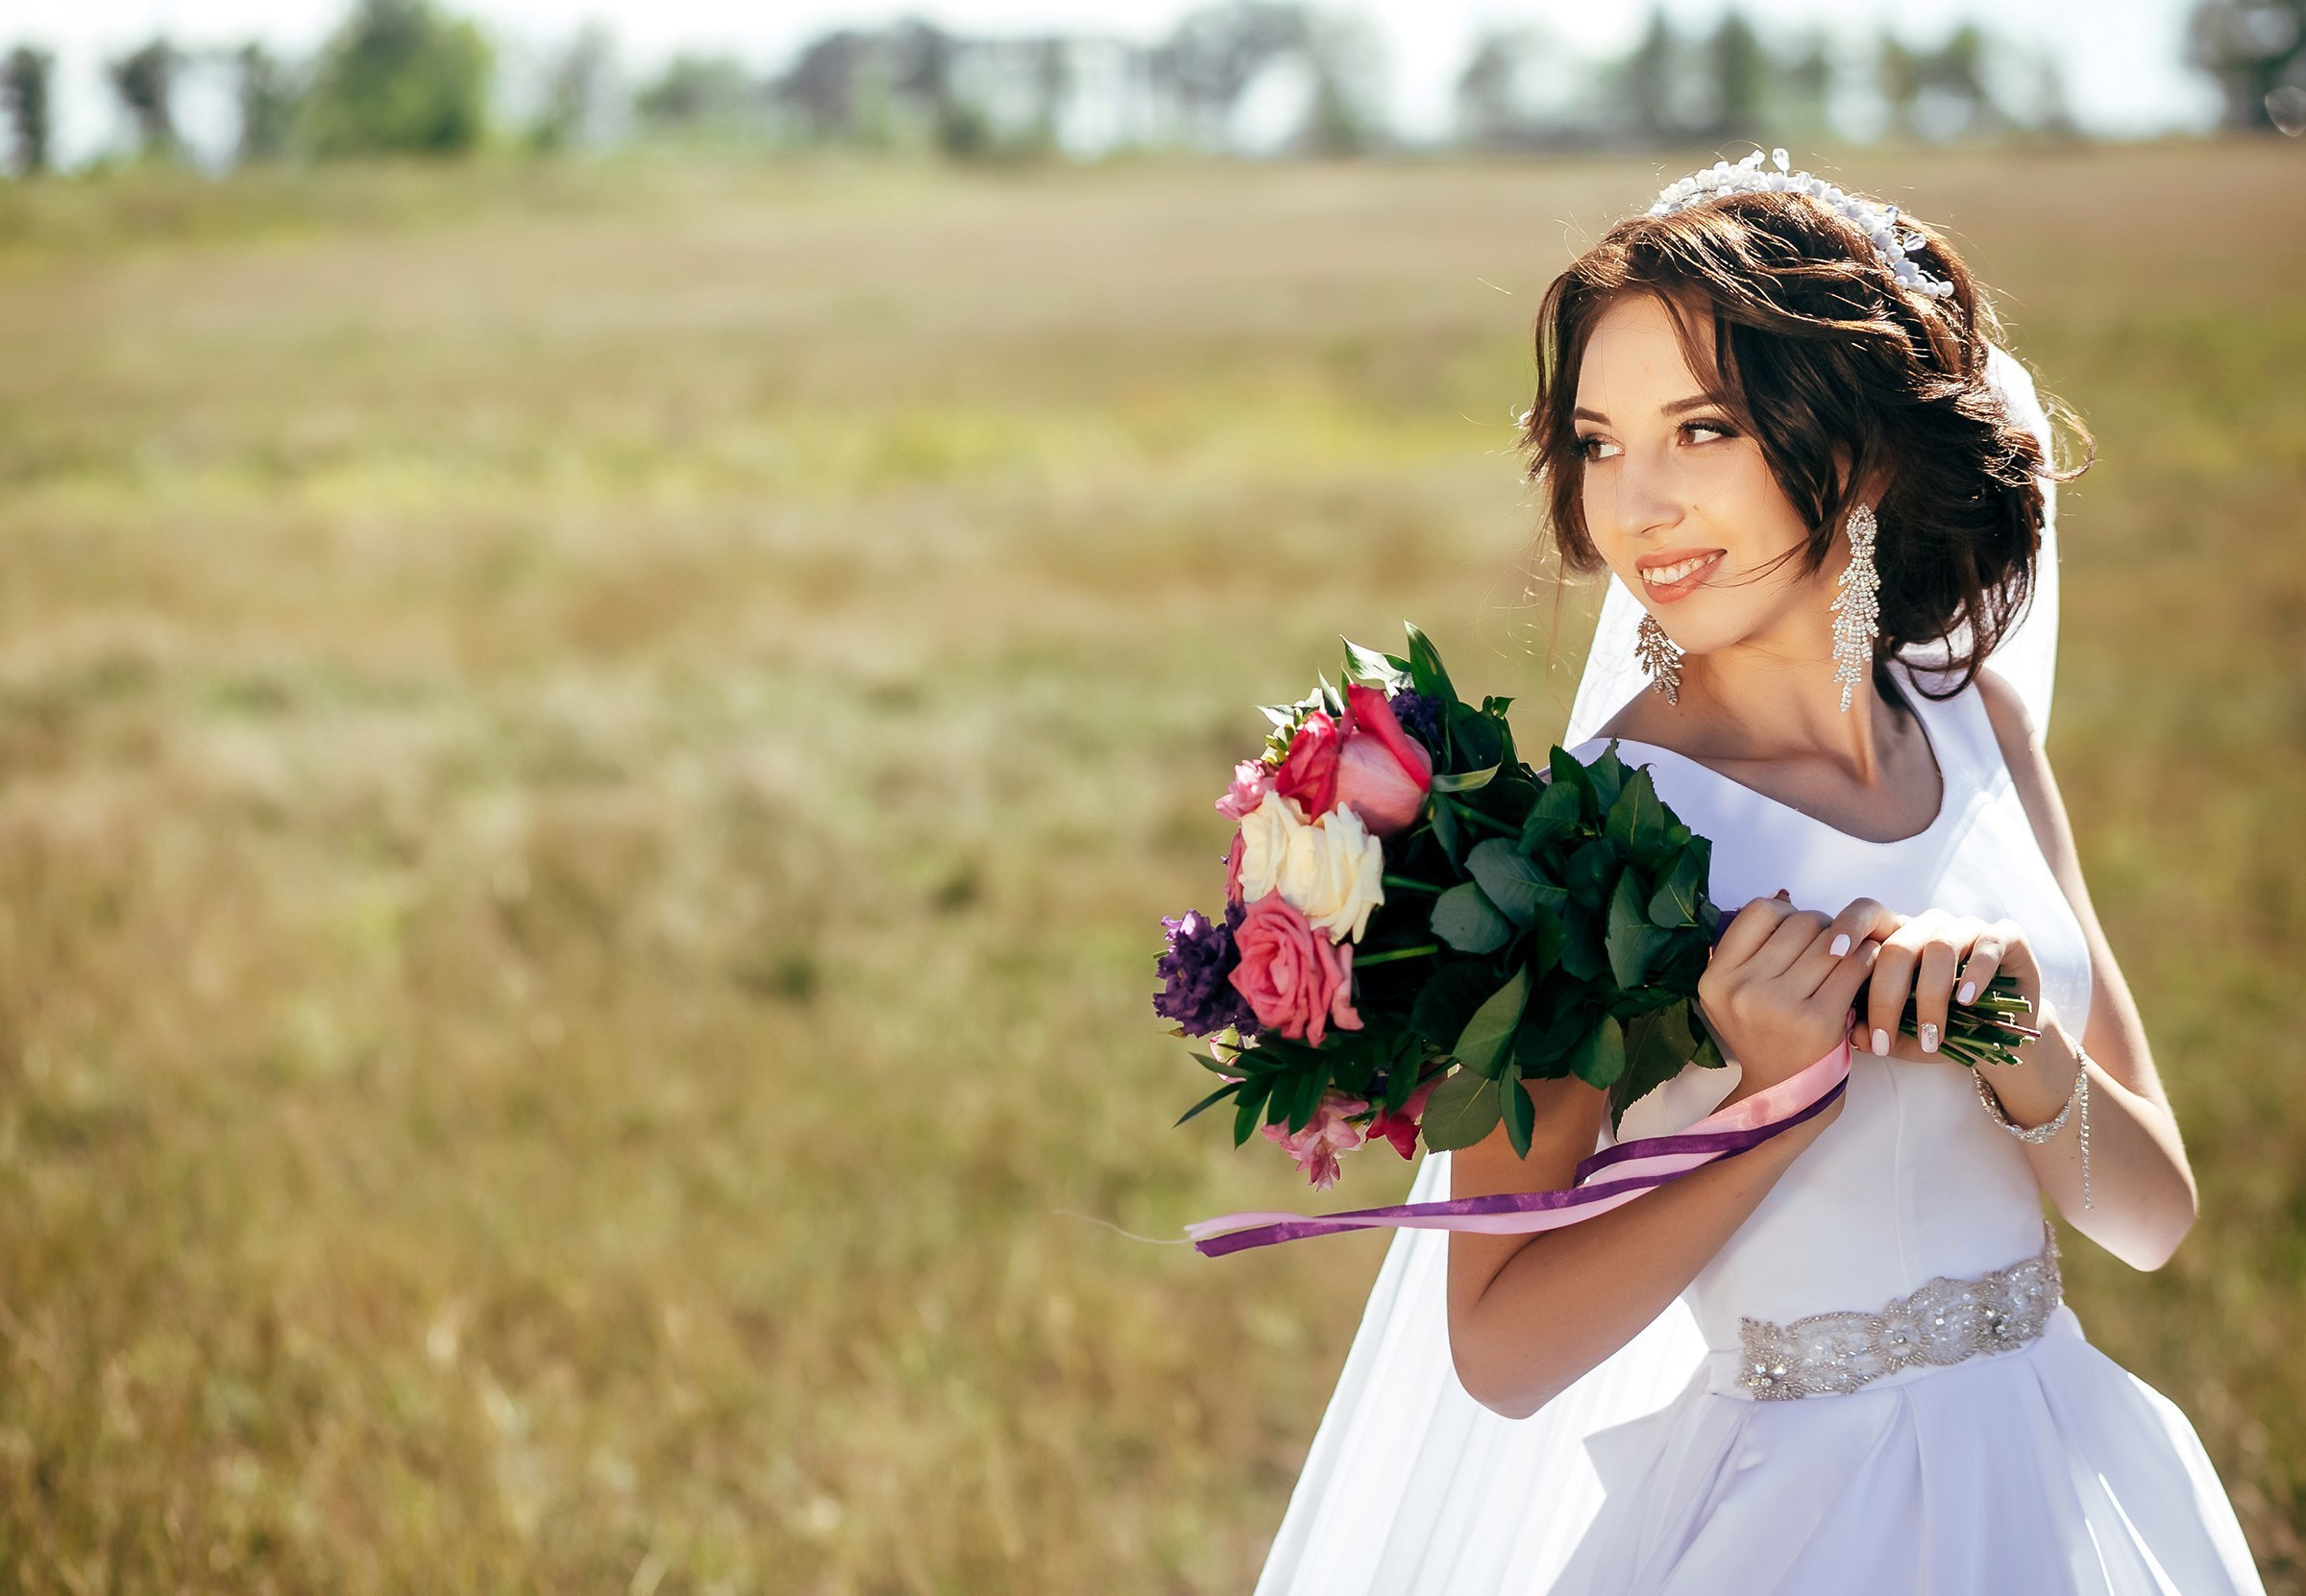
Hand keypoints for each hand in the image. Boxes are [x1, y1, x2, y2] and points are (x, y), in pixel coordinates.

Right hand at [1698, 893, 1898, 1090]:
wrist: (1784, 1091)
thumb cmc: (1763, 1032)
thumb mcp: (1732, 993)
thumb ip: (1747, 948)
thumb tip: (1784, 896)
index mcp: (1716, 979)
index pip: (1760, 911)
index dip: (1787, 912)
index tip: (1797, 931)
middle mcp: (1742, 991)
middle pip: (1799, 923)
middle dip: (1822, 926)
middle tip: (1830, 943)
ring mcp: (1780, 1007)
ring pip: (1829, 942)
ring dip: (1848, 939)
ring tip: (1851, 949)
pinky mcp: (1818, 1022)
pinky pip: (1852, 968)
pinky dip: (1866, 957)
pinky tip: (1867, 961)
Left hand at [1858, 909, 2046, 1060]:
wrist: (2002, 1038)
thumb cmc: (1943, 1030)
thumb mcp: (1904, 1035)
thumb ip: (1877, 1031)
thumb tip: (1852, 1034)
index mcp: (1898, 937)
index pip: (1867, 913)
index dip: (1848, 927)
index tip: (1831, 955)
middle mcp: (1929, 926)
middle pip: (1898, 945)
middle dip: (1886, 997)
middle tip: (1882, 1040)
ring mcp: (1968, 928)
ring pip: (1939, 947)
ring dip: (1931, 997)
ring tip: (1931, 1037)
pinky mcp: (2007, 937)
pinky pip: (1988, 944)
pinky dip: (1975, 973)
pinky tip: (1967, 1001)